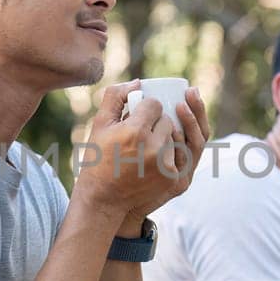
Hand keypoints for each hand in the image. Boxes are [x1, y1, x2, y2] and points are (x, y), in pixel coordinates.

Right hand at [75, 82, 209, 230]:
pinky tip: (156, 158)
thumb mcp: (100, 124)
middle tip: (145, 129)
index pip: (155, 106)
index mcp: (135, 131)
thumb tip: (138, 82)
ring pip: (177, 138)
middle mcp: (154, 148)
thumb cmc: (98, 159)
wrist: (103, 198)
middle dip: (159, 121)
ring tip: (149, 144)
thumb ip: (115, 97)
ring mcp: (166, 166)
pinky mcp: (174, 180)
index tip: (142, 113)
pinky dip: (172, 153)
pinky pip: (181, 156)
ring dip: (168, 137)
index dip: (149, 107)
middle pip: (168, 121)